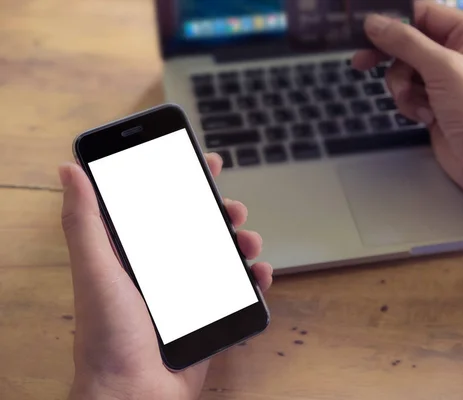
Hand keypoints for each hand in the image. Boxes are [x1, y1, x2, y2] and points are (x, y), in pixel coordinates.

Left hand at [59, 154, 272, 399]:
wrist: (136, 396)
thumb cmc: (108, 337)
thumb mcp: (96, 271)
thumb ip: (84, 222)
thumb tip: (69, 171)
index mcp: (134, 254)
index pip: (162, 206)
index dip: (185, 180)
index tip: (207, 163)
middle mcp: (161, 269)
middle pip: (199, 227)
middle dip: (221, 212)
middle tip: (233, 209)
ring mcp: (187, 293)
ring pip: (222, 255)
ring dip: (241, 242)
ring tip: (249, 241)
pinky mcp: (207, 316)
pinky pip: (237, 291)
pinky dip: (254, 280)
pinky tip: (260, 275)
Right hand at [353, 2, 462, 199]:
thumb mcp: (442, 69)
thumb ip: (406, 43)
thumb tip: (374, 22)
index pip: (424, 14)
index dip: (395, 20)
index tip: (365, 29)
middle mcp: (458, 52)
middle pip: (409, 43)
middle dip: (392, 58)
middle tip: (361, 62)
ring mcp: (446, 79)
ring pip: (404, 70)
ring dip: (403, 88)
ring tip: (416, 104)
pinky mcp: (435, 102)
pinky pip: (409, 92)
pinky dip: (410, 104)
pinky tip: (424, 117)